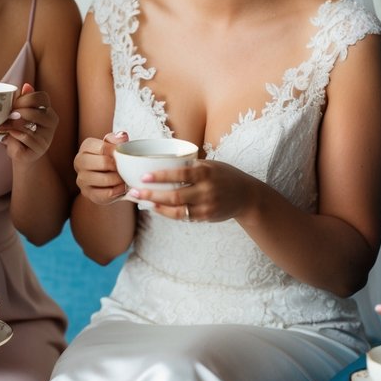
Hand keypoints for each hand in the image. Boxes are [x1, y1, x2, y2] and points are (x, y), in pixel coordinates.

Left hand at [0, 85, 57, 165]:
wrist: (22, 154)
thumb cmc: (20, 131)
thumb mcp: (21, 114)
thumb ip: (24, 100)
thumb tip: (26, 85)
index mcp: (48, 110)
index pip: (41, 97)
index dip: (25, 99)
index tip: (14, 104)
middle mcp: (52, 122)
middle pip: (32, 111)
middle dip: (16, 113)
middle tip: (7, 117)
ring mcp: (47, 136)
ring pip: (27, 126)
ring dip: (11, 126)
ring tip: (3, 127)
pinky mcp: (40, 148)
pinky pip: (24, 138)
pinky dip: (13, 136)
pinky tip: (7, 137)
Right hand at [75, 131, 128, 204]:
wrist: (107, 178)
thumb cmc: (111, 158)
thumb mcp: (114, 145)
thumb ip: (118, 139)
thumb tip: (122, 136)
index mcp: (86, 147)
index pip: (102, 147)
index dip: (116, 152)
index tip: (124, 155)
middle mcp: (79, 161)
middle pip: (103, 163)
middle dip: (118, 167)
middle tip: (125, 169)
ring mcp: (81, 178)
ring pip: (104, 179)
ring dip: (118, 180)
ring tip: (124, 178)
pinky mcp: (87, 193)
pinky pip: (105, 194)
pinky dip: (116, 191)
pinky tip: (121, 188)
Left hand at [128, 159, 257, 222]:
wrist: (246, 195)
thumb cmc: (224, 175)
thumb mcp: (210, 165)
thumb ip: (191, 166)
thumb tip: (162, 162)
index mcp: (206, 172)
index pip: (180, 174)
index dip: (161, 176)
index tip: (144, 176)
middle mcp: (206, 190)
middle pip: (174, 195)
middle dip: (152, 194)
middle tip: (134, 192)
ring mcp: (206, 206)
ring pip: (176, 210)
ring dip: (156, 206)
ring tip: (142, 202)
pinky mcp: (205, 217)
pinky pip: (182, 217)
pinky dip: (167, 213)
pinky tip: (156, 208)